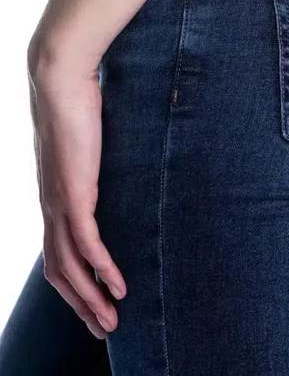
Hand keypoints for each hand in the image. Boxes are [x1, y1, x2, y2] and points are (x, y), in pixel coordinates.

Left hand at [27, 32, 126, 339]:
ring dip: (89, 299)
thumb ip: (94, 157)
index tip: (94, 303)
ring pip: (68, 267)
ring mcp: (59, 202)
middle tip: (104, 329)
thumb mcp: (87, 139)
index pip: (56, 254)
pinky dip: (101, 270)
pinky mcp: (73, 193)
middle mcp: (50, 206)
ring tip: (111, 321)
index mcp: (53, 197)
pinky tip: (117, 286)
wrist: (59, 78)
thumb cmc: (75, 100)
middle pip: (58, 272)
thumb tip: (112, 158)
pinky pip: (86, 243)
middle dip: (80, 306)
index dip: (72, 285)